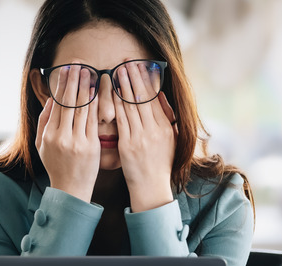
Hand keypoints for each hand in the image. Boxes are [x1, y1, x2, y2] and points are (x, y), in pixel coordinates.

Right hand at [34, 63, 99, 202]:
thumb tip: (50, 100)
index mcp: (48, 135)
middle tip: (79, 63)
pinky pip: (94, 121)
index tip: (67, 69)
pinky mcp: (91, 146)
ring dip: (86, 88)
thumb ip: (44, 121)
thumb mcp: (41, 145)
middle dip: (74, 80)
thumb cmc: (56, 166)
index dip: (62, 84)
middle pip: (68, 102)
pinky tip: (98, 92)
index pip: (57, 104)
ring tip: (90, 71)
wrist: (70, 189)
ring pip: (82, 109)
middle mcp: (61, 136)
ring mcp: (76, 141)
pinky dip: (96, 105)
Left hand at [113, 63, 177, 211]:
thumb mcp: (171, 140)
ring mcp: (141, 137)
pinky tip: (111, 93)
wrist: (152, 188)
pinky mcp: (129, 145)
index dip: (146, 80)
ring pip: (132, 106)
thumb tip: (161, 96)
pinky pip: (121, 120)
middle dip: (134, 77)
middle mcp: (155, 130)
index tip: (140, 65)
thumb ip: (167, 117)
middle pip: (143, 97)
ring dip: (124, 86)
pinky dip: (116, 104)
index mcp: (165, 127)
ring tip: (118, 70)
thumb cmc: (159, 165)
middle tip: (127, 60)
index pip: (155, 97)